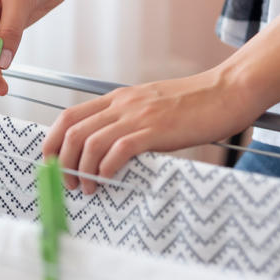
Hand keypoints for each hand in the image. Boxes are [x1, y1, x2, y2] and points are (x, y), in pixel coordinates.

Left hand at [41, 67, 257, 193]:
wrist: (228, 91)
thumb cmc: (196, 104)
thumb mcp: (153, 106)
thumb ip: (131, 121)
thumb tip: (113, 150)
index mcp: (119, 98)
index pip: (70, 116)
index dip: (53, 141)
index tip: (51, 163)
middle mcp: (122, 104)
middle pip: (73, 131)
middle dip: (62, 161)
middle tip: (69, 183)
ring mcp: (138, 116)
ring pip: (90, 143)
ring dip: (82, 170)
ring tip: (88, 188)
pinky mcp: (155, 130)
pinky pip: (118, 150)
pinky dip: (106, 169)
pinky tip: (109, 181)